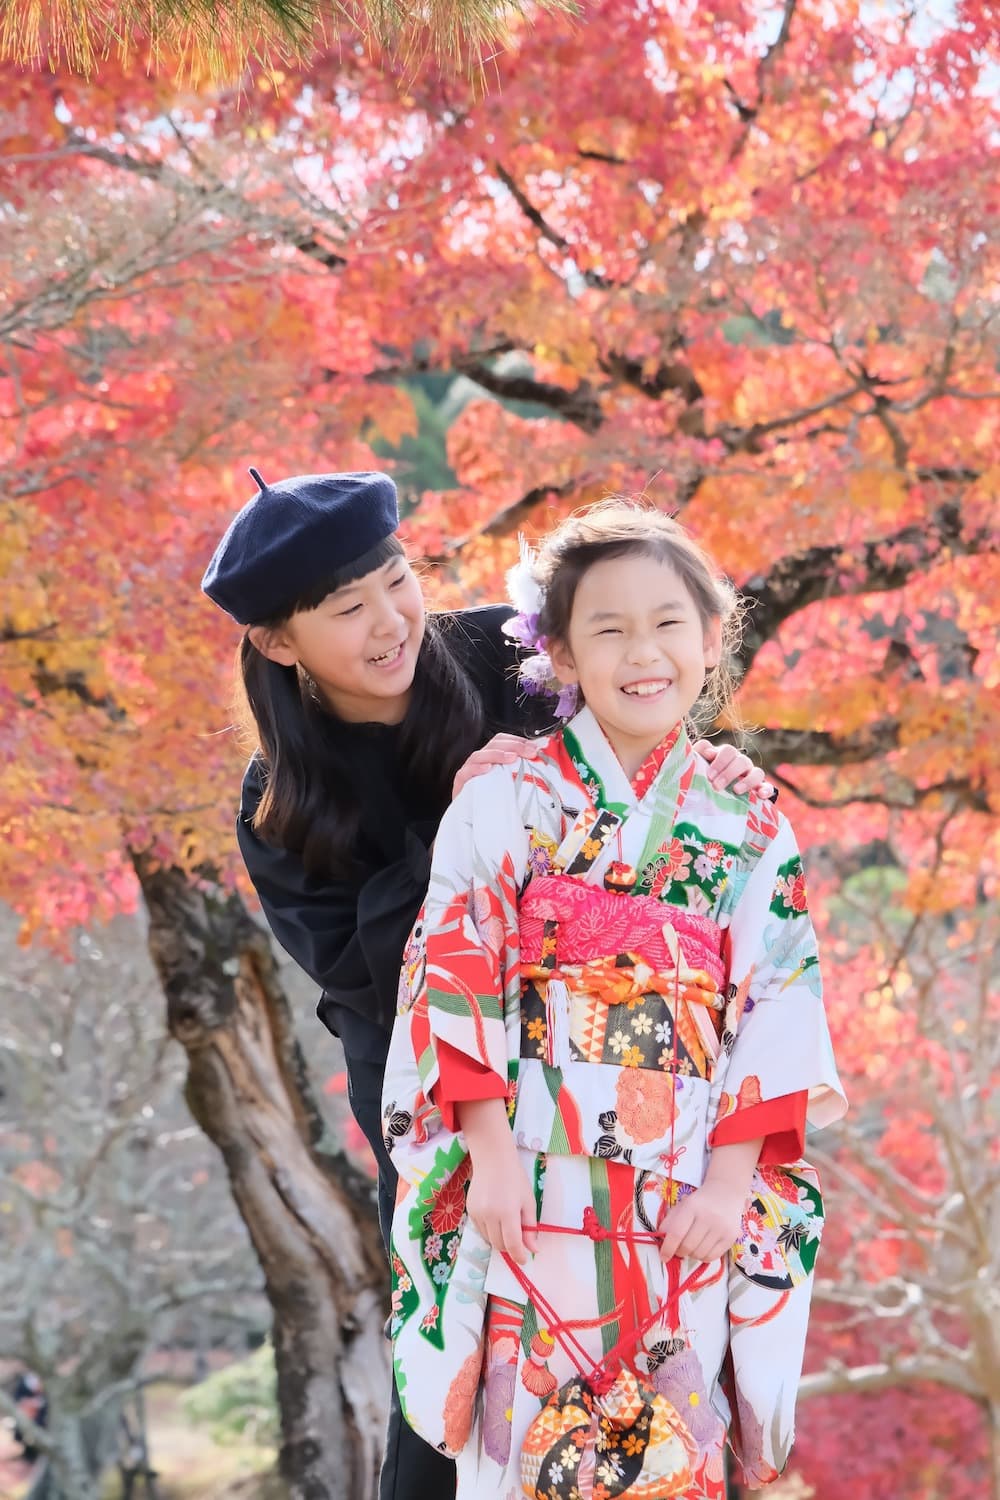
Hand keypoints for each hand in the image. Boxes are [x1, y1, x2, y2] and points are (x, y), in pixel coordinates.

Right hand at [452, 733, 541, 799]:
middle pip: (494, 744)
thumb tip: (542, 765)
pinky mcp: (461, 784)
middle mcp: (480, 762)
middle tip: (530, 752)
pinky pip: (465, 773)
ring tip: (512, 758)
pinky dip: (476, 768)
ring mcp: (469, 771)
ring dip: (497, 754)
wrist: (476, 824)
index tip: (535, 747)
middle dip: (514, 746)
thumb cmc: (496, 805)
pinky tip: (488, 769)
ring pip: (479, 755)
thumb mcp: (513, 787)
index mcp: (492, 759)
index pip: (503, 741)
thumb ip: (523, 775)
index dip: (518, 740)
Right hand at [465, 1142, 538, 1265]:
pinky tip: (495, 1218)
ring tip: (506, 1225)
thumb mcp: (528, 1202)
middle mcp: (490, 1215)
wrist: (493, 1160)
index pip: (512, 1244)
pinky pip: (480, 1230)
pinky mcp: (470, 1211)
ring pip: (489, 1239)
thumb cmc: (515, 1179)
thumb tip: (533, 1250)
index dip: (519, 1256)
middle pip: (499, 1245)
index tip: (524, 1260)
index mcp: (508, 1212)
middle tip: (517, 1241)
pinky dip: (489, 1231)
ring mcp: (477, 1214)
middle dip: (509, 1248)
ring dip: (499, 1240)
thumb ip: (530, 1228)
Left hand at [658, 1179, 744, 1263]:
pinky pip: (712, 1257)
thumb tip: (661, 1243)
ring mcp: (721, 1228)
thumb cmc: (699, 1202)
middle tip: (679, 1249)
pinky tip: (702, 1248)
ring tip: (692, 1246)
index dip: (668, 1248)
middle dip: (679, 1252)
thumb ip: (669, 1223)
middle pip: (688, 1246)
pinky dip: (703, 1257)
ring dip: (691, 1255)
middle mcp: (708, 1217)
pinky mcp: (731, 1237)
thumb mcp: (681, 1207)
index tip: (663, 1256)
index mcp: (692, 1206)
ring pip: (699, 1254)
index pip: (677, 1233)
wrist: (725, 1193)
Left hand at [694, 740, 774, 799]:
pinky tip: (761, 795)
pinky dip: (766, 790)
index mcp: (726, 756)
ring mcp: (751, 774)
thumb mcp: (700, 766)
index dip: (718, 759)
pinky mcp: (760, 788)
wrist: (718, 795)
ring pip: (756, 772)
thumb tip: (704, 752)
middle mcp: (740, 762)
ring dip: (747, 781)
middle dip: (728, 772)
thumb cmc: (707, 777)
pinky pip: (768, 787)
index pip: (726, 751)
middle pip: (740, 760)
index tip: (708, 771)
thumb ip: (699, 756)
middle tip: (716, 785)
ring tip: (736, 791)